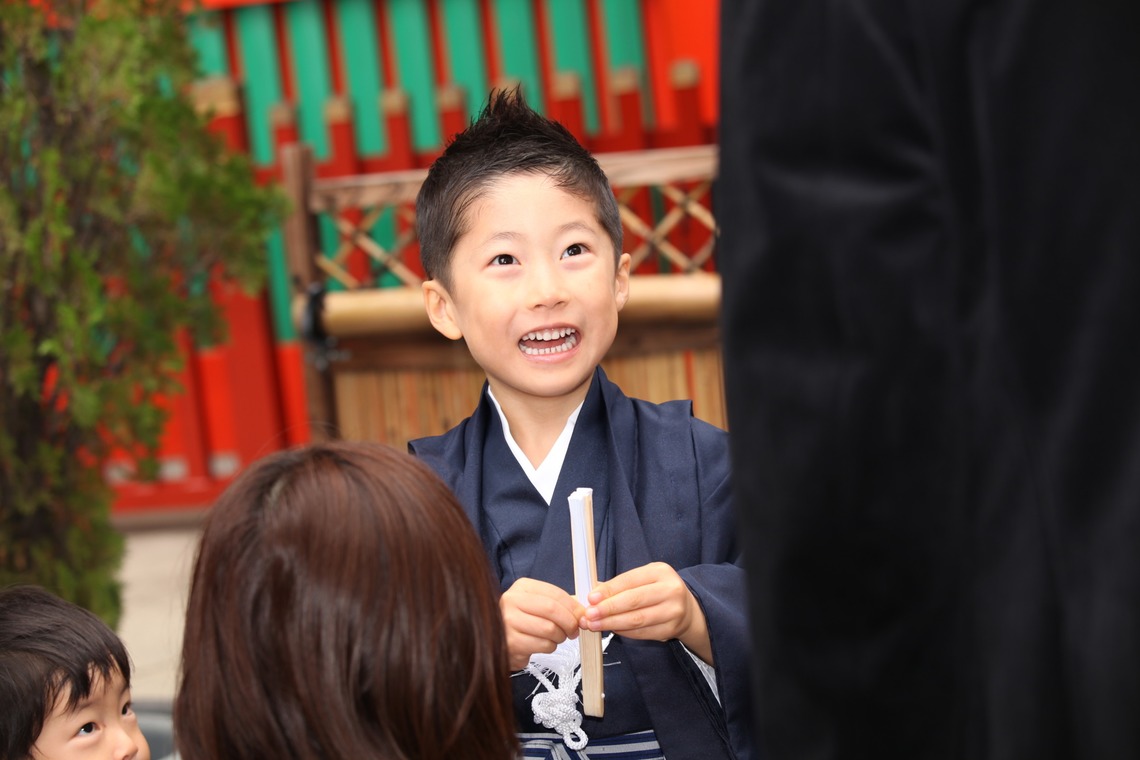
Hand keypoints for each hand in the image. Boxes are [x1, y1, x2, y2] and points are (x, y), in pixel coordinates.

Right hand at [500, 577, 584, 670]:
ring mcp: (508, 622)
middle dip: (569, 622)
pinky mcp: (511, 643)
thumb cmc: (523, 621)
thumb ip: (560, 604)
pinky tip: (543, 644)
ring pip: (550, 630)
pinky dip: (550, 647)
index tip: (581, 616)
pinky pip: (543, 645)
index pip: (555, 594)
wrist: (498, 640)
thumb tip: (583, 611)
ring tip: (556, 637)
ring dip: (560, 637)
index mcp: (521, 587)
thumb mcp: (538, 604)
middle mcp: (511, 601)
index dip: (573, 607)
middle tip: (574, 630)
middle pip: (552, 610)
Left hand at [580, 561, 712, 663]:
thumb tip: (592, 594)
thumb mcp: (644, 578)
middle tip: (589, 615)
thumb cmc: (659, 590)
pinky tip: (612, 629)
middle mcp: (670, 590)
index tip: (591, 598)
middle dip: (608, 609)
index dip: (609, 590)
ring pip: (637, 619)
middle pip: (634, 601)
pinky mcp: (671, 629)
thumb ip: (620, 585)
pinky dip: (624, 632)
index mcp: (661, 572)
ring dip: (612, 623)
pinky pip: (642, 633)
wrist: (687, 609)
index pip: (630, 581)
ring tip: (595, 625)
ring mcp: (673, 611)